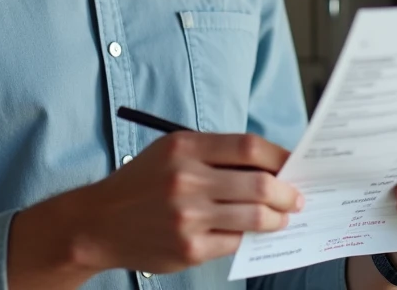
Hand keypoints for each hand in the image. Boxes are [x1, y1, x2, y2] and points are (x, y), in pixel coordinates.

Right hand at [67, 131, 303, 274]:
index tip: (293, 162)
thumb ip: (215, 154)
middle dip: (288, 192)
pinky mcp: (189, 248)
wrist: (99, 223)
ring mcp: (188, 216)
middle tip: (297, 197)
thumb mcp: (171, 152)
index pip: (248, 147)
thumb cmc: (143, 183)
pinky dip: (247, 236)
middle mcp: (187, 180)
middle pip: (260, 183)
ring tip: (282, 216)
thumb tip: (269, 165)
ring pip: (255, 216)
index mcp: (185, 147)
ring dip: (277, 218)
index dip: (279, 155)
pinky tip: (249, 231)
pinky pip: (235, 241)